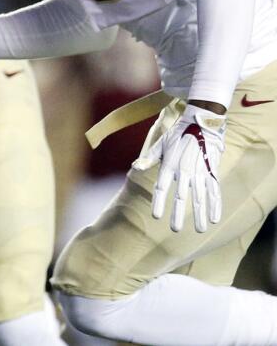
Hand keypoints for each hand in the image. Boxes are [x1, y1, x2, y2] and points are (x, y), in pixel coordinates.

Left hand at [133, 104, 225, 232]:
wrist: (201, 122)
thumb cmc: (178, 134)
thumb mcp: (161, 144)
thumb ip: (149, 158)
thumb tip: (135, 167)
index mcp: (170, 165)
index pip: (162, 188)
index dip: (159, 202)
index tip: (157, 217)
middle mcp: (185, 171)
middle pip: (182, 197)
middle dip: (179, 215)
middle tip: (176, 230)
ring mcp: (200, 172)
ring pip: (200, 197)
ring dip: (200, 215)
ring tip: (200, 230)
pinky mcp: (212, 171)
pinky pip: (215, 191)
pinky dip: (215, 205)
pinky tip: (215, 218)